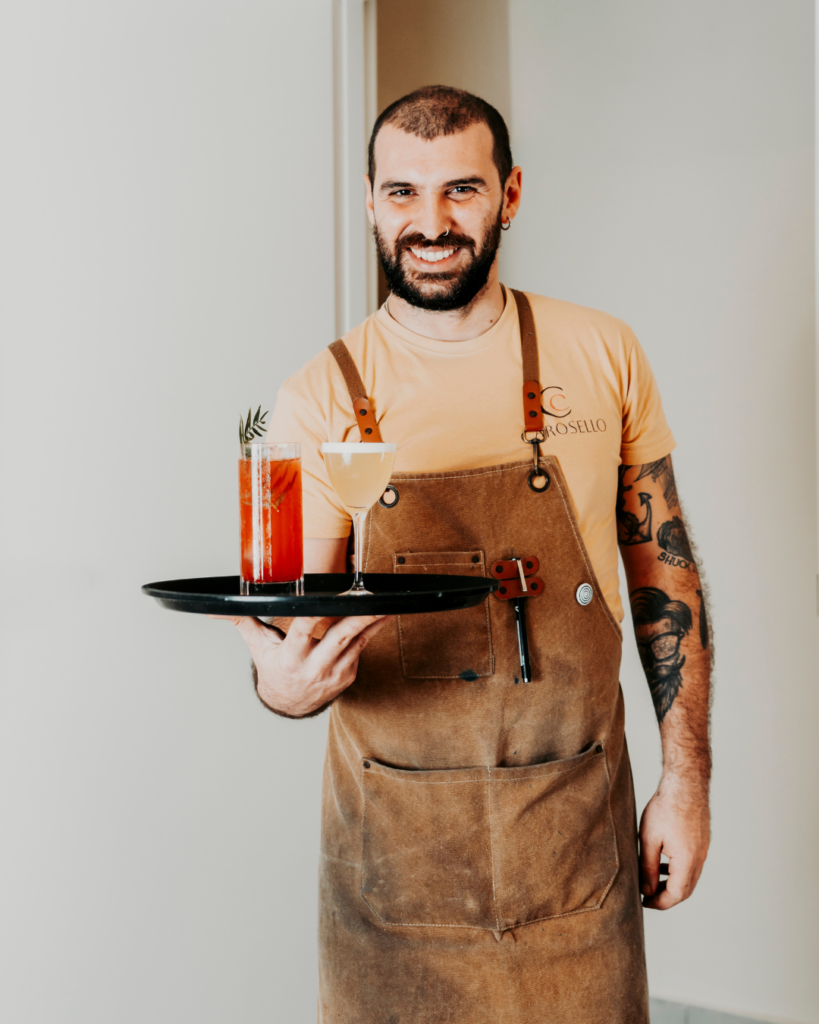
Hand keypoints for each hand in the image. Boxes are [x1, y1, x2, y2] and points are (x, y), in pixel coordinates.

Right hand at [210, 613, 392, 716]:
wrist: (290, 704)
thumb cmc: (275, 669)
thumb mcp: (258, 646)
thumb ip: (241, 621)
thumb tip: (214, 606)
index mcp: (291, 658)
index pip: (302, 633)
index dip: (313, 618)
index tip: (324, 602)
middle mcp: (314, 667)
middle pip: (339, 638)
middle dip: (357, 618)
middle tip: (372, 601)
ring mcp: (334, 672)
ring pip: (356, 642)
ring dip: (373, 621)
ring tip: (387, 603)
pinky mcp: (348, 673)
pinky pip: (362, 647)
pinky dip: (371, 630)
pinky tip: (382, 613)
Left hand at [639, 776, 709, 909]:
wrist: (685, 783)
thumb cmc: (665, 807)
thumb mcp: (649, 839)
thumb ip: (648, 867)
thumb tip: (647, 889)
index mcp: (687, 861)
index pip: (676, 894)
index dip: (660, 903)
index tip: (644, 902)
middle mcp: (700, 858)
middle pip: (686, 890)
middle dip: (667, 896)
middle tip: (648, 896)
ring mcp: (704, 850)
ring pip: (690, 877)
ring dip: (673, 884)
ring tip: (653, 880)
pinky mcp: (702, 841)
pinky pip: (693, 864)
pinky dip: (679, 870)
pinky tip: (665, 862)